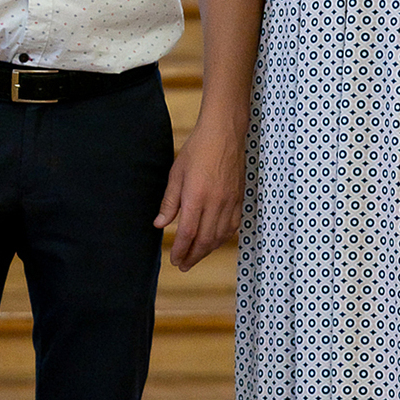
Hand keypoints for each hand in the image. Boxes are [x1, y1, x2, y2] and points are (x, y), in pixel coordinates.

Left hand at [153, 119, 245, 271]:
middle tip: (183, 265)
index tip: (174, 260)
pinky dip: (222, 238)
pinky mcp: (239, 198)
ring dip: (207, 250)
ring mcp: (230, 201)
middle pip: (205, 240)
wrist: (224, 133)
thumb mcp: (176, 173)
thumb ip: (169, 202)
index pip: (189, 233)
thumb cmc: (197, 150)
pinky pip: (233, 226)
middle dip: (193, 256)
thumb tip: (159, 224)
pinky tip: (214, 242)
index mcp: (197, 196)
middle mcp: (216, 202)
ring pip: (220, 236)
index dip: (181, 250)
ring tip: (196, 257)